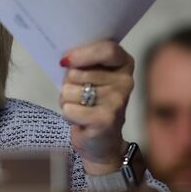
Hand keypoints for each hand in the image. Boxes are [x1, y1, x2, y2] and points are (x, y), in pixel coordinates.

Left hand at [59, 40, 131, 174]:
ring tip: (79, 107)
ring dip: (66, 100)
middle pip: (78, 72)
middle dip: (68, 83)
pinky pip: (69, 109)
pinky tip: (80, 120)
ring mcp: (117, 101)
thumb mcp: (89, 76)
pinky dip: (67, 114)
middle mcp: (125, 81)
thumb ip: (82, 62)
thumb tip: (65, 60)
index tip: (65, 61)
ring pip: (69, 90)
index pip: (107, 49)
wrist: (102, 142)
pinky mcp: (105, 120)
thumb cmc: (91, 102)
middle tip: (79, 95)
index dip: (83, 53)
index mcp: (123, 64)